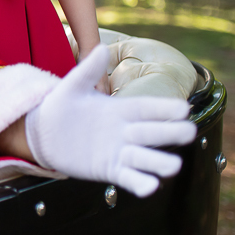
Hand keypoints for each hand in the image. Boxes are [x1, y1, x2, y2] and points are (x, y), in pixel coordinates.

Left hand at [24, 45, 196, 196]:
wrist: (45, 133)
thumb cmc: (63, 105)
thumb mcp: (74, 86)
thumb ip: (88, 70)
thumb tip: (101, 47)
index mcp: (121, 109)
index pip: (147, 108)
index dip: (164, 109)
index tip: (183, 108)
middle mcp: (126, 132)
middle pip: (153, 132)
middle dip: (171, 133)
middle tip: (188, 132)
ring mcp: (120, 152)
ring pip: (146, 159)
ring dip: (160, 162)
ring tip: (174, 166)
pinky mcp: (110, 170)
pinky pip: (129, 178)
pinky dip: (140, 183)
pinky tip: (150, 187)